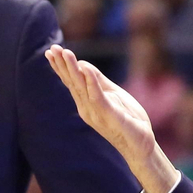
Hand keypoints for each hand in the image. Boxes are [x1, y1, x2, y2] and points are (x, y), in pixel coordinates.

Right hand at [45, 45, 178, 192]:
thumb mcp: (113, 94)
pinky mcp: (108, 115)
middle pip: (72, 83)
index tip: (51, 51)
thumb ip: (99, 81)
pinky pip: (97, 96)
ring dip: (72, 69)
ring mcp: (96, 112)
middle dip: (62, 65)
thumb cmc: (128, 119)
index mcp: (87, 103)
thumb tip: (84, 65)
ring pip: (81, 87)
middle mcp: (87, 108)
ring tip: (65, 53)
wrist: (141, 144)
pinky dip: (91, 82)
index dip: (61, 67)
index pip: (71, 82)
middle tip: (52, 48)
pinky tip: (85, 68)